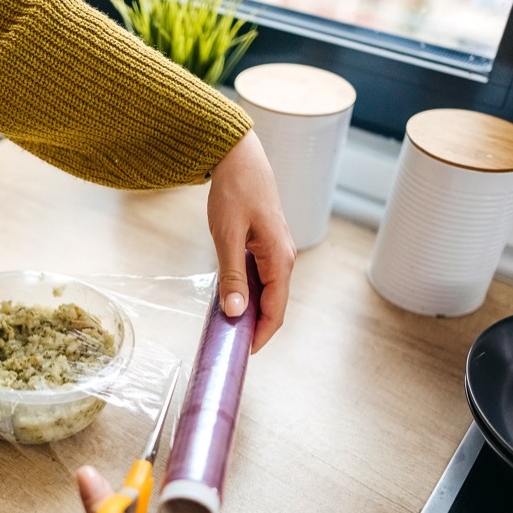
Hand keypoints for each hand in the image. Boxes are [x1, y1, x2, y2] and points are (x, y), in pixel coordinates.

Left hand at [207, 131, 295, 352]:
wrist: (240, 158)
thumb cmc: (234, 192)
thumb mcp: (227, 236)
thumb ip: (232, 276)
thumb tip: (235, 311)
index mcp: (280, 259)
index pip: (275, 310)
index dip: (261, 335)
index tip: (243, 353)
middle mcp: (284, 258)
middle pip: (274, 306)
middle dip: (256, 328)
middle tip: (231, 346)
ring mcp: (277, 252)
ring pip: (268, 293)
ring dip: (251, 312)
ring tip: (228, 327)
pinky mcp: (267, 246)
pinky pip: (262, 279)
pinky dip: (249, 293)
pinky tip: (230, 299)